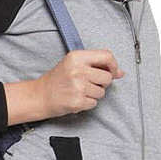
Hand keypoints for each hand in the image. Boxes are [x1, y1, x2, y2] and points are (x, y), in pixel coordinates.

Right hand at [4, 50, 123, 125]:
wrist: (41, 96)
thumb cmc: (58, 79)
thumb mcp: (74, 64)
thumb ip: (97, 65)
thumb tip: (120, 72)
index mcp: (77, 57)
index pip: (106, 56)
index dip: (114, 65)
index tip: (114, 71)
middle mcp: (78, 70)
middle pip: (107, 77)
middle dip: (102, 83)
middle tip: (90, 83)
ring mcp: (78, 87)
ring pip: (102, 92)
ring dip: (94, 94)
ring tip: (80, 91)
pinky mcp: (77, 102)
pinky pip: (94, 103)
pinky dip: (87, 103)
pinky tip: (77, 98)